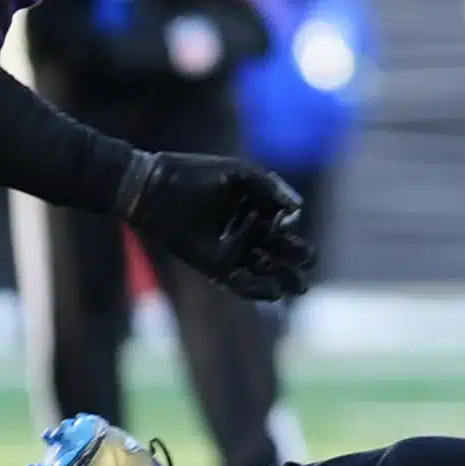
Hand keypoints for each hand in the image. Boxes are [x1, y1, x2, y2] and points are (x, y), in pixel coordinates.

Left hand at [125, 152, 316, 300]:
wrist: (156, 188)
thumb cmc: (196, 174)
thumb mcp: (240, 173)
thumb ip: (272, 188)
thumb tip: (297, 211)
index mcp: (256, 208)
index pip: (284, 226)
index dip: (292, 231)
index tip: (286, 224)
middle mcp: (246, 231)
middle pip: (281, 251)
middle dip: (298, 259)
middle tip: (308, 263)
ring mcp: (230, 250)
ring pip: (264, 271)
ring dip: (284, 280)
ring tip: (298, 287)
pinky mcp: (214, 266)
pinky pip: (240, 284)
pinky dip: (256, 290)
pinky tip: (272, 292)